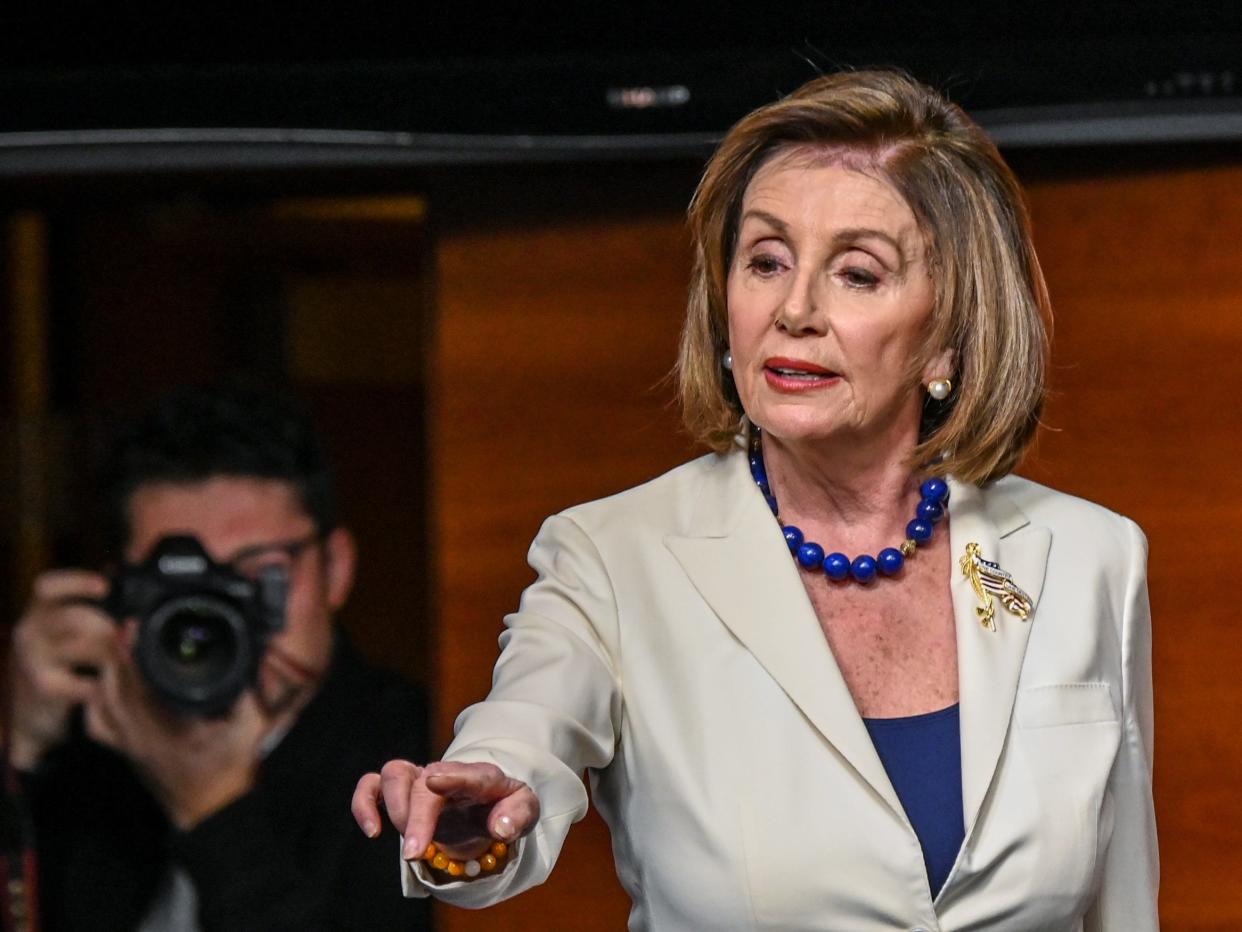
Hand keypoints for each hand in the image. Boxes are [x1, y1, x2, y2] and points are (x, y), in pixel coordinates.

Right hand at [7, 570, 112, 769]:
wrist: (33, 708)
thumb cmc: (61, 663)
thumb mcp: (73, 636)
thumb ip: (101, 621)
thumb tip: (133, 620)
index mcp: (39, 612)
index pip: (47, 586)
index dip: (76, 582)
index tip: (106, 586)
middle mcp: (30, 631)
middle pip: (70, 616)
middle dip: (104, 624)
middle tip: (123, 634)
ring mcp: (32, 658)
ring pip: (77, 647)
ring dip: (107, 652)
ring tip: (123, 657)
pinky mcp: (41, 685)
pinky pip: (78, 681)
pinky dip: (97, 683)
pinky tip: (105, 685)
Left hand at [84, 621, 275, 828]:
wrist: (217, 816)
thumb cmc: (234, 774)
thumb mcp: (253, 726)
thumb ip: (252, 690)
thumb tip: (255, 656)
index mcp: (166, 728)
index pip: (135, 683)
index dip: (129, 650)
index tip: (133, 624)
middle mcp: (139, 737)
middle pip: (109, 687)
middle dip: (115, 653)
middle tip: (126, 627)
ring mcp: (129, 747)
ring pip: (100, 702)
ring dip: (106, 673)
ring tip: (119, 649)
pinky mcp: (128, 753)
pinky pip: (99, 723)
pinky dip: (99, 699)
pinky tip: (109, 686)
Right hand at [352, 760, 539, 864]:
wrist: (486, 804)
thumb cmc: (505, 806)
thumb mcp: (524, 809)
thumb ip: (518, 816)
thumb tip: (501, 828)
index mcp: (481, 777)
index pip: (468, 774)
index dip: (451, 777)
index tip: (433, 783)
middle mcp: (446, 773)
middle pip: (423, 783)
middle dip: (416, 818)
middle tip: (416, 853)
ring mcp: (421, 780)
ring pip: (395, 774)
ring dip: (393, 807)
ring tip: (406, 840)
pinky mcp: (402, 792)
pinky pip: (372, 786)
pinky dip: (364, 803)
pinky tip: (373, 831)